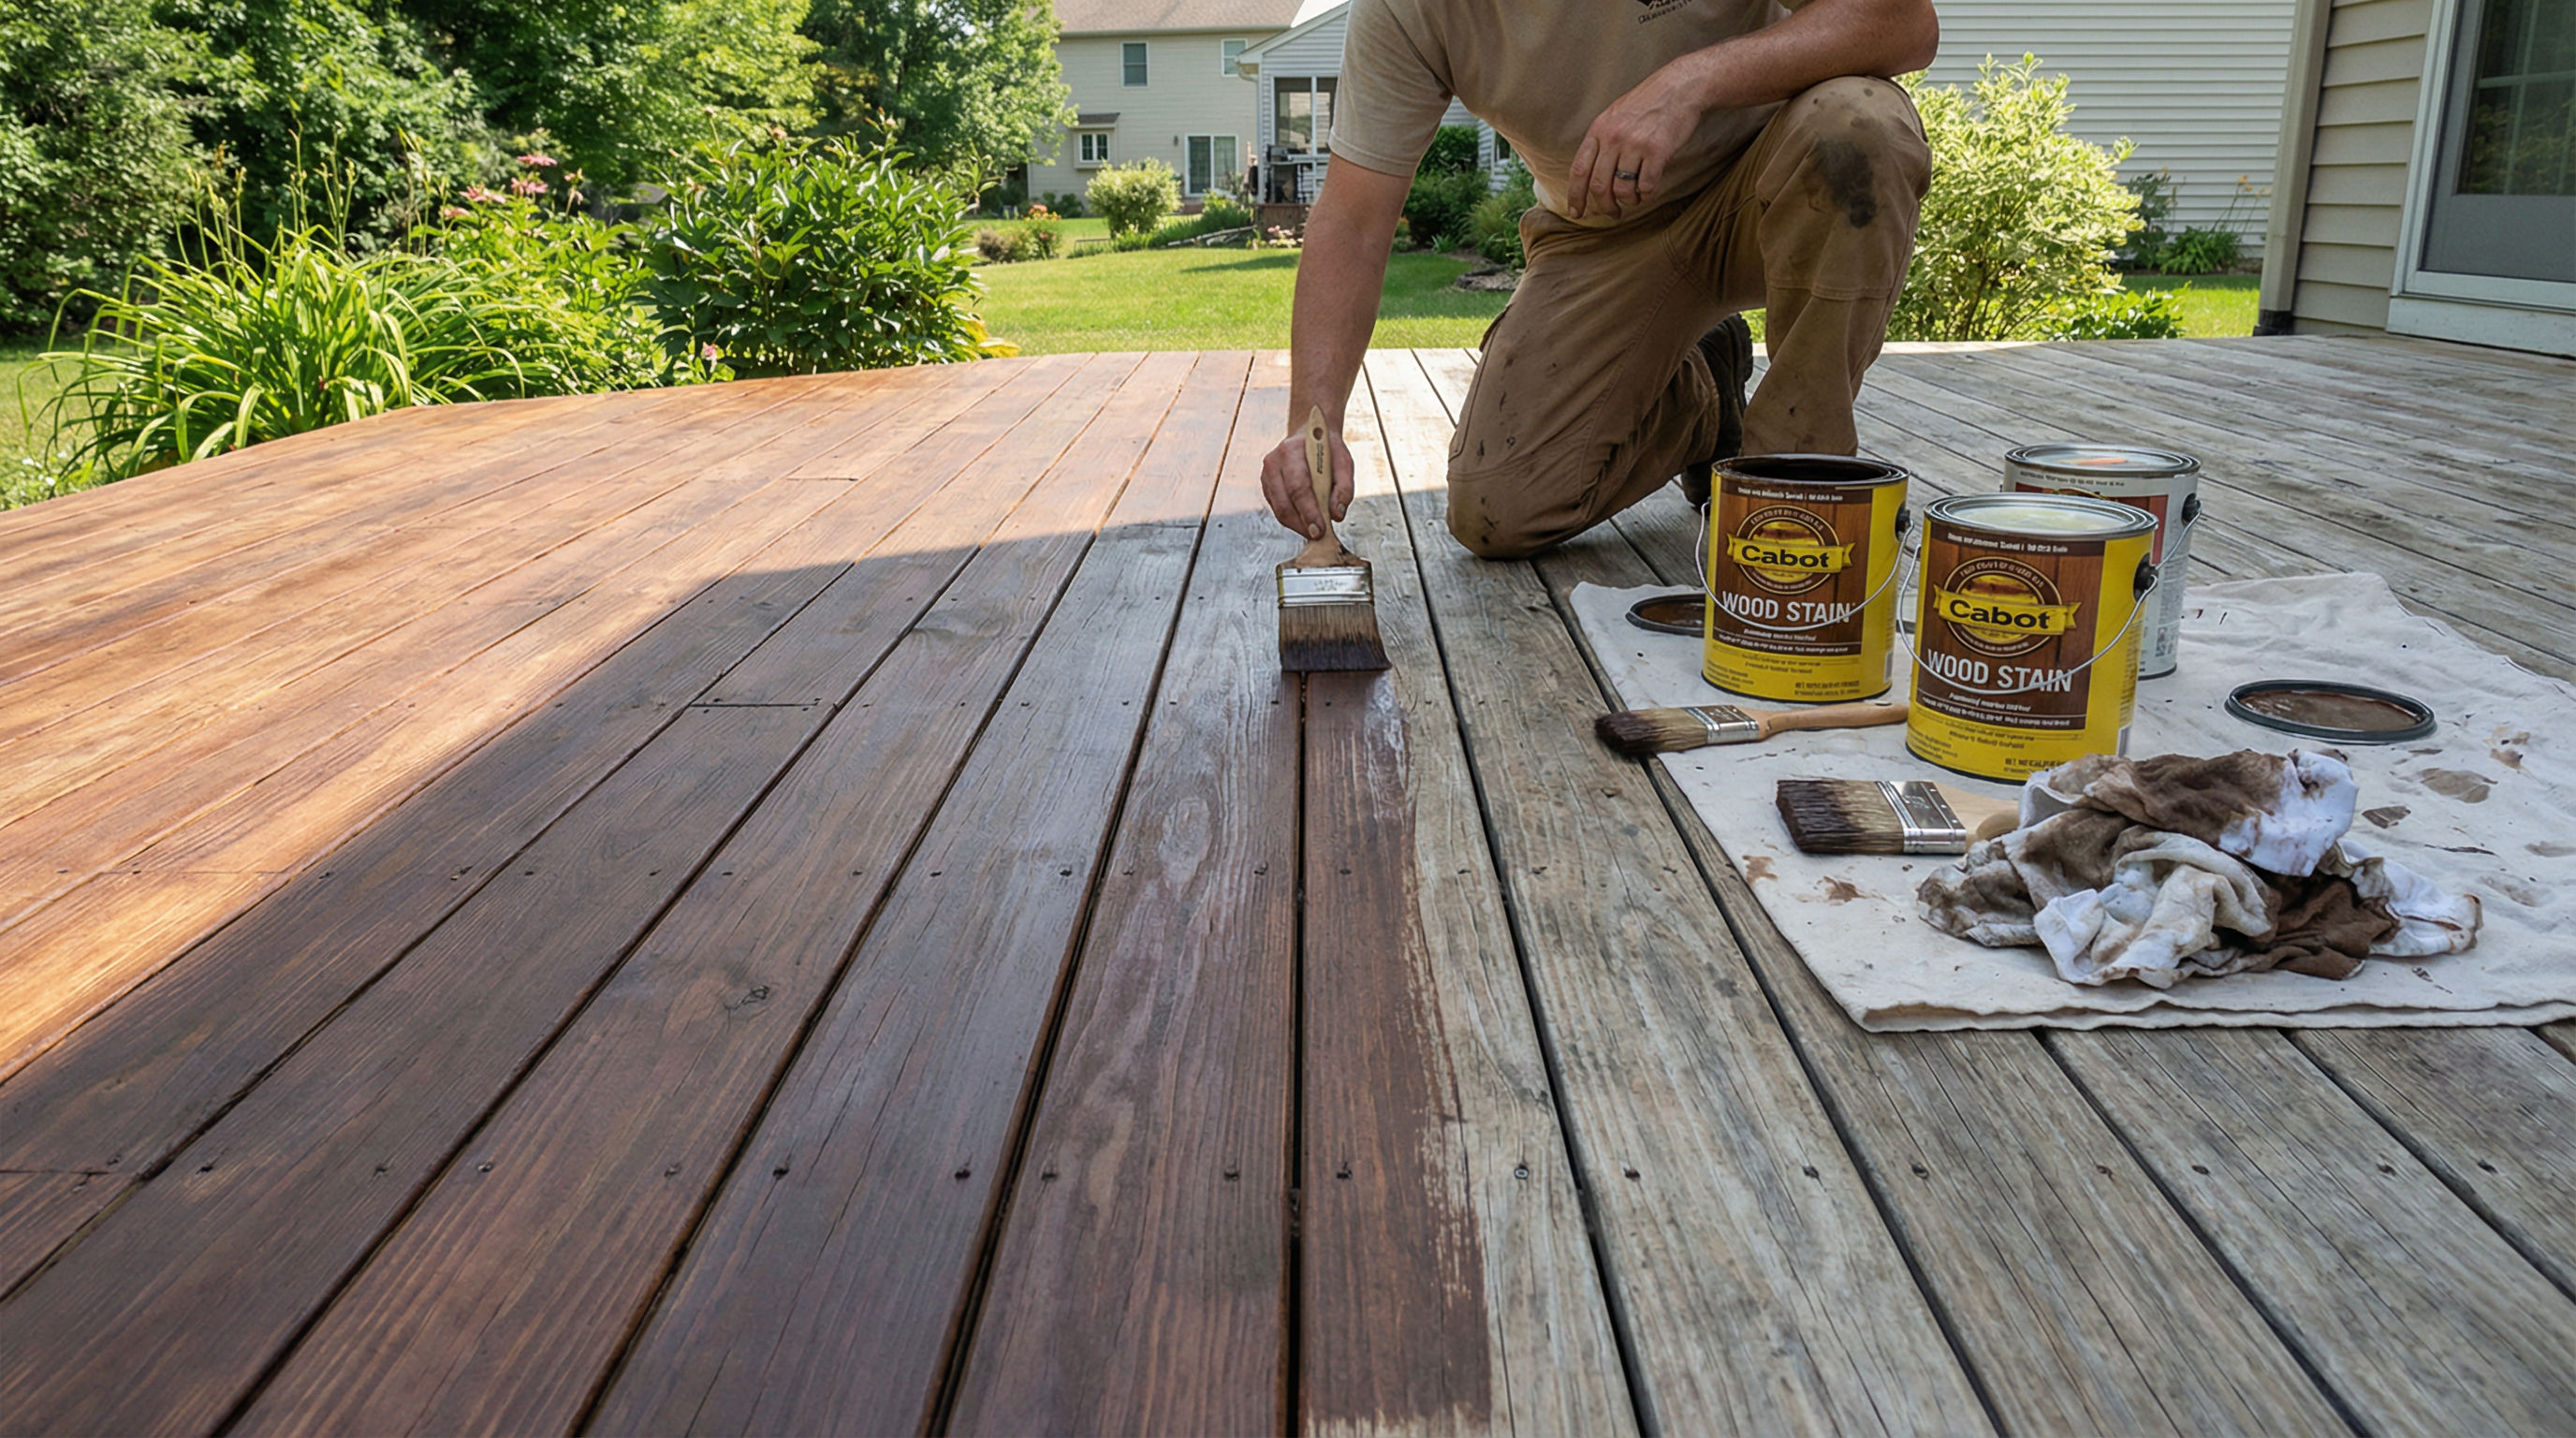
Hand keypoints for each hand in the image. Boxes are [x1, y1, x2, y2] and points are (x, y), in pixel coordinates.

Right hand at [1260, 422, 1352, 538]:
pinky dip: (1292, 519)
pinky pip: (1278, 509)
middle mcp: (1273, 462)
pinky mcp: (1266, 486)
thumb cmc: (1327, 450)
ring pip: (1279, 510)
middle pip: (1285, 503)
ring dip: (1297, 525)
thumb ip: (1344, 488)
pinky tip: (1305, 520)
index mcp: (1291, 450)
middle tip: (1318, 535)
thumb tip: (1336, 514)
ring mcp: (1267, 474)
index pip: (1298, 487)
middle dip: (1302, 524)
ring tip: (1314, 529)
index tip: (1320, 530)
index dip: (1309, 512)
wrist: (1310, 436)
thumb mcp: (1344, 462)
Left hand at [1567, 54, 1711, 219]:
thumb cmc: (1649, 102)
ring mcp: (1635, 144)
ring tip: (1635, 199)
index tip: (1576, 213)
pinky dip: (1647, 196)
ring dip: (1629, 201)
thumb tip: (1591, 174)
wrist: (1680, 86)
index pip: (1579, 169)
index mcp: (1599, 129)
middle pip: (1599, 185)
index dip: (1575, 195)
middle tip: (1613, 213)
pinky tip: (1649, 192)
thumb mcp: (1615, 115)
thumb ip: (1602, 140)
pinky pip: (1646, 186)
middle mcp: (1613, 137)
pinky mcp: (1657, 151)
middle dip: (1605, 206)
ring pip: (1622, 189)